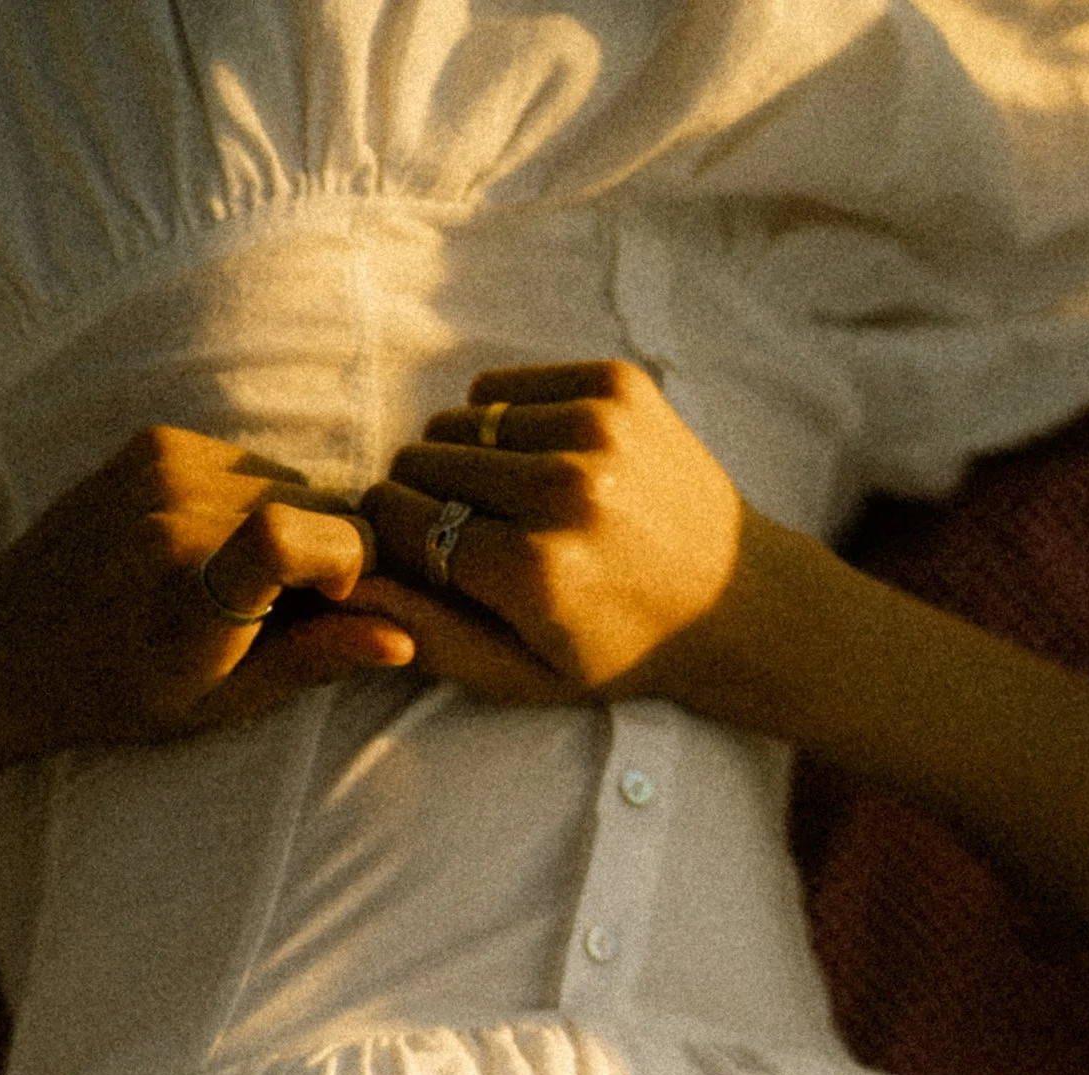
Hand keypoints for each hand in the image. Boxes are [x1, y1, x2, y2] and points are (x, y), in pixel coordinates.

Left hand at [0, 425, 417, 789]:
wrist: (9, 643)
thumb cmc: (118, 691)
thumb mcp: (220, 702)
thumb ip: (313, 660)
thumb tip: (404, 637)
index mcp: (193, 582)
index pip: (312, 535)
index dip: (347, 565)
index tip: (334, 604)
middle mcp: (179, 506)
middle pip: (318, 504)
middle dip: (327, 553)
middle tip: (283, 612)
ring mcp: (164, 461)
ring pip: (290, 479)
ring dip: (292, 526)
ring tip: (240, 586)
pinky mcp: (157, 439)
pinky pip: (249, 462)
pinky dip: (252, 502)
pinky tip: (209, 551)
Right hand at [358, 362, 751, 705]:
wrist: (735, 598)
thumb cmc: (618, 650)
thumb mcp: (524, 677)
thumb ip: (432, 637)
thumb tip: (353, 583)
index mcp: (536, 571)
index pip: (402, 520)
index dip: (390, 535)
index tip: (407, 550)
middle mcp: (565, 490)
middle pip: (422, 460)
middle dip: (421, 495)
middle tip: (457, 529)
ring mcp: (596, 427)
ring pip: (458, 418)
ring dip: (463, 458)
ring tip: (500, 500)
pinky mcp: (617, 384)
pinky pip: (503, 386)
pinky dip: (502, 420)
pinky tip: (535, 462)